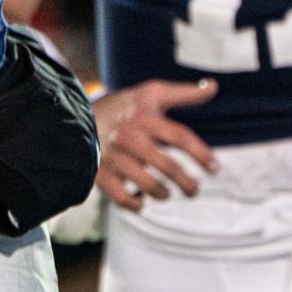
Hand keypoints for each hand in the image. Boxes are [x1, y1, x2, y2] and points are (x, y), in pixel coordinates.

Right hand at [93, 78, 218, 209]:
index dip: (201, 154)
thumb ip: (183, 92)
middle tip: (194, 189)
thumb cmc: (120, 107)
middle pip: (168, 166)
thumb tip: (214, 86)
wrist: (75, 116)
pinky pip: (123, 198)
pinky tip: (142, 200)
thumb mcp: (149, 93)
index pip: (180, 137)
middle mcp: (130, 137)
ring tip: (168, 192)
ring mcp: (114, 157)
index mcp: (144, 117)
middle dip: (187, 183)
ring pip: (148, 185)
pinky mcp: (100, 173)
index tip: (215, 168)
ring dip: (163, 194)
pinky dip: (136, 204)